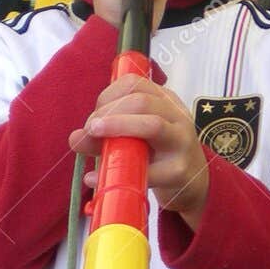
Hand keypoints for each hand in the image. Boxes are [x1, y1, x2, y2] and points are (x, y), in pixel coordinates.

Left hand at [69, 75, 209, 224]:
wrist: (193, 185)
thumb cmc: (160, 154)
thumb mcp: (136, 137)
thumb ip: (107, 134)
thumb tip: (75, 138)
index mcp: (166, 101)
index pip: (135, 83)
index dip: (108, 95)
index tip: (94, 114)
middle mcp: (177, 116)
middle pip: (141, 101)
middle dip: (109, 112)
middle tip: (90, 129)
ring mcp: (182, 142)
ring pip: (152, 125)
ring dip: (117, 127)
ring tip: (93, 137)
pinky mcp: (179, 171)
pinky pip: (149, 170)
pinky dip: (119, 172)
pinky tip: (95, 178)